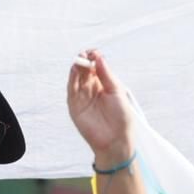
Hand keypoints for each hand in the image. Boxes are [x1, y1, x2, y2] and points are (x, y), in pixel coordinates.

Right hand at [66, 49, 135, 163]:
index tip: (95, 52)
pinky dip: (72, 79)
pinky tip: (75, 70)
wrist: (115, 140)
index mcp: (104, 84)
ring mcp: (82, 97)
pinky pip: (71, 89)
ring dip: (77, 67)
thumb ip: (106, 75)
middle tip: (85, 54)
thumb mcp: (117, 91)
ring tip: (80, 59)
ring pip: (77, 78)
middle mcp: (92, 89)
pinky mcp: (74, 106)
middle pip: (85, 70)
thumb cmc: (121, 117)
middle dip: (84, 60)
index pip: (96, 67)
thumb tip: (98, 58)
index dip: (94, 58)